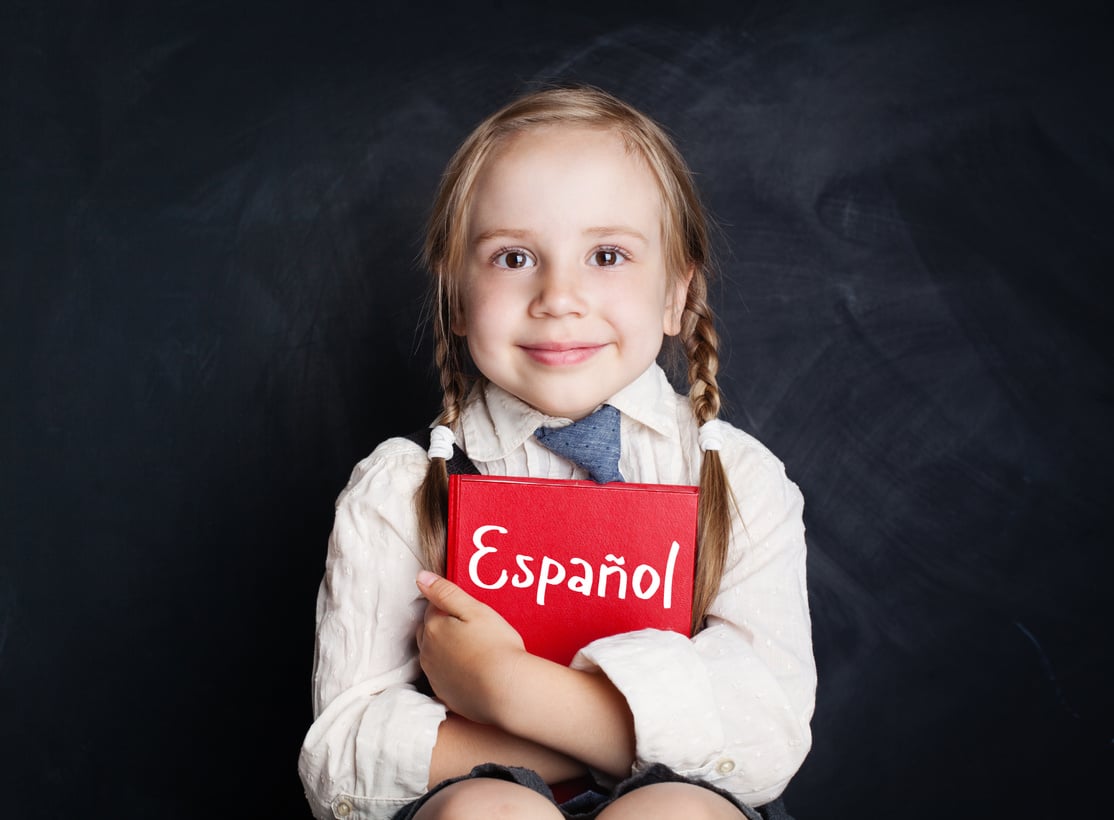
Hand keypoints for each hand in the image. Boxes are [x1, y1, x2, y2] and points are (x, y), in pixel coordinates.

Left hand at [415, 570, 526, 725]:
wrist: (506, 689)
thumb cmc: (495, 646)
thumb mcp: (475, 610)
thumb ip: (445, 592)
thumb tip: (421, 578)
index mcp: (433, 628)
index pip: (432, 609)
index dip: (448, 607)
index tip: (466, 611)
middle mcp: (427, 653)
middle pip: (428, 633)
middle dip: (441, 628)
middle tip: (468, 628)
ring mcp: (435, 676)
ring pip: (433, 656)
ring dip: (444, 650)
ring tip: (471, 650)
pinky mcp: (444, 695)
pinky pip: (442, 678)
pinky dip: (451, 672)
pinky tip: (470, 671)